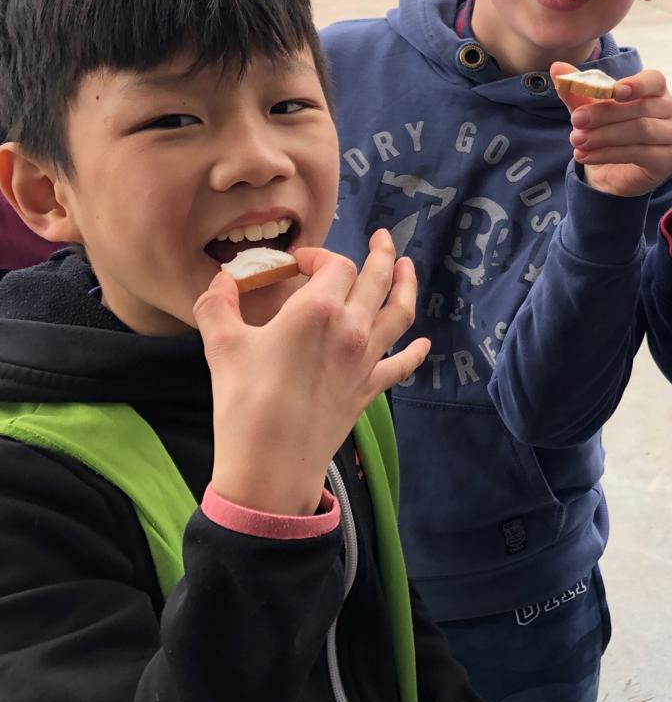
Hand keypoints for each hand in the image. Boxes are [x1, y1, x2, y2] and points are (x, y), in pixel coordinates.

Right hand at [195, 230, 428, 515]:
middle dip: (381, 254)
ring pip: (399, 314)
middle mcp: (351, 329)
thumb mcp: (220, 345)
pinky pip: (401, 364)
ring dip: (407, 287)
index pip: (335, 266)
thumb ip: (218, 303)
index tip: (300, 261)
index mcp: (318, 310)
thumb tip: (220, 280)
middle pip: (377, 280)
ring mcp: (366, 360)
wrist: (271, 463)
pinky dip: (415, 352)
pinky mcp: (370, 389)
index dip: (320, 255)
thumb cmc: (244, 401)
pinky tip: (423, 343)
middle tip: (383, 238)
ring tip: (409, 268)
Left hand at [555, 62, 671, 198]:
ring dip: (604, 136)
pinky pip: (639, 153)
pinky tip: (586, 156)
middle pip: (640, 108)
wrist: (614, 169)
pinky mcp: (666, 159)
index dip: (637, 84)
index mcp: (655, 89)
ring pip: (640, 130)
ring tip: (577, 141)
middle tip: (575, 121)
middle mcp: (670, 109)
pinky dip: (608, 154)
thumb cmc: (608, 129)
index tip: (614, 91)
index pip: (654, 80)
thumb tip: (557, 68)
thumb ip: (577, 89)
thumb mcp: (588, 108)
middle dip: (604, 114)